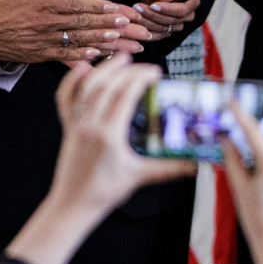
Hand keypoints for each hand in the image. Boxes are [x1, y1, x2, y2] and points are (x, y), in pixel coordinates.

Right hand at [0, 0, 150, 63]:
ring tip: (120, 37)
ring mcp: (44, 40)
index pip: (75, 4)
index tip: (116, 6)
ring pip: (78, 39)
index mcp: (41, 4)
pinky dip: (83, 56)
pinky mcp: (41, 55)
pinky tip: (99, 55)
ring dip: (101, 38)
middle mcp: (45, 23)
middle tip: (128, 22)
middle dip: (107, 22)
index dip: (98, 6)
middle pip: (82, 21)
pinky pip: (66, 56)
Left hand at [4, 57, 195, 263]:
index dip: (140, 79)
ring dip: (104, 69)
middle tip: (145, 66)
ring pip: (87, 88)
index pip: (125, 96)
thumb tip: (197, 165)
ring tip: (120, 58)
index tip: (155, 73)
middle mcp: (91, 125)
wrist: (73, 205)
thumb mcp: (140, 177)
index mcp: (109, 135)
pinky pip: (65, 99)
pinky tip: (82, 69)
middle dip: (127, 70)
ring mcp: (77, 125)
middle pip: (108, 86)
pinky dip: (71, 82)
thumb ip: (170, 169)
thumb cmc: (104, 193)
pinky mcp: (68, 128)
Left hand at [136, 0, 201, 40]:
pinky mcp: (167, 30)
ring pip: (163, 29)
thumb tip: (166, 0)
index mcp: (192, 2)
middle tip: (138, 7)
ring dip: (147, 22)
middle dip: (153, 15)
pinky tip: (136, 24)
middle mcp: (187, 16)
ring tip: (134, 12)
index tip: (153, 5)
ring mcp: (177, 24)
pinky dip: (146, 31)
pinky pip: (157, 35)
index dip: (167, 10)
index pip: (181, 10)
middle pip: (171, 21)